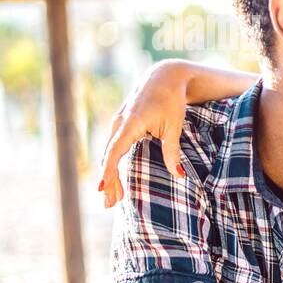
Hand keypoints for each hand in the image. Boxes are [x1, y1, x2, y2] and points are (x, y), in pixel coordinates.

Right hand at [98, 60, 191, 208]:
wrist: (164, 77)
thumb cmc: (171, 100)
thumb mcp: (174, 126)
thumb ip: (172, 151)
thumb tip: (179, 176)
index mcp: (131, 123)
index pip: (114, 151)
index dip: (108, 171)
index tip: (103, 188)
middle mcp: (119, 123)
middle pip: (109, 157)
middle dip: (109, 182)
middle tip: (110, 206)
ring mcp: (117, 123)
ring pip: (109, 154)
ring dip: (110, 176)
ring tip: (112, 200)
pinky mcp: (120, 125)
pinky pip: (113, 148)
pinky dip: (112, 165)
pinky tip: (114, 182)